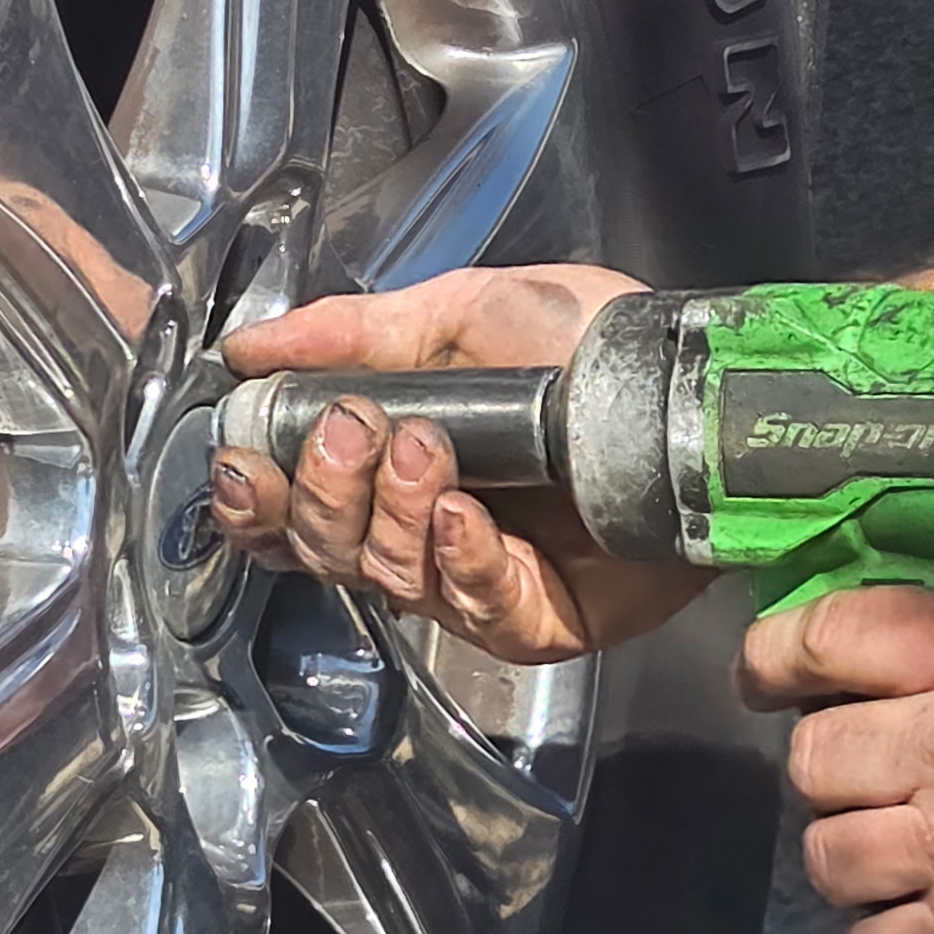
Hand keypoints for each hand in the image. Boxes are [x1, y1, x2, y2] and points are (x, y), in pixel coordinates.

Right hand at [209, 264, 708, 664]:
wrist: (686, 384)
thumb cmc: (587, 345)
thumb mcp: (458, 313)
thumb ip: (351, 332)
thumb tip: (250, 347)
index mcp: (387, 468)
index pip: (289, 510)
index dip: (258, 499)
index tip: (247, 459)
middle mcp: (419, 534)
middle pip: (324, 552)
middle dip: (324, 492)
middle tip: (354, 428)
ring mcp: (475, 583)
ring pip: (389, 579)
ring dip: (394, 513)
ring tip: (430, 449)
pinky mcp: (537, 620)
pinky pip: (476, 610)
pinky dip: (462, 562)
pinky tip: (465, 516)